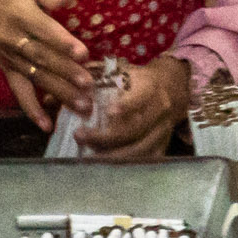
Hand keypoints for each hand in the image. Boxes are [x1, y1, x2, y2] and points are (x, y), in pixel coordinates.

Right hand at [0, 0, 93, 126]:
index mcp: (21, 14)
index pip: (44, 30)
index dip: (62, 43)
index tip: (83, 54)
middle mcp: (15, 39)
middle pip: (42, 58)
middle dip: (66, 73)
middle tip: (88, 85)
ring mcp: (12, 59)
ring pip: (36, 78)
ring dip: (59, 93)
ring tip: (82, 105)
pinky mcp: (9, 71)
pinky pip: (20, 93)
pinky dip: (32, 110)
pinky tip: (47, 126)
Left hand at [75, 54, 192, 159]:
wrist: (172, 87)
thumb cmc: (139, 79)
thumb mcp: (123, 71)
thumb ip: (98, 77)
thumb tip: (64, 87)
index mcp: (150, 88)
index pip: (140, 98)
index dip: (127, 106)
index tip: (108, 112)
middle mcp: (160, 110)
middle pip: (135, 129)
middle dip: (105, 136)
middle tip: (79, 136)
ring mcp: (163, 130)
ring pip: (140, 149)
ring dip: (112, 156)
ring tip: (88, 157)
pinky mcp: (163, 145)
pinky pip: (146, 160)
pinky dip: (127, 165)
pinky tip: (106, 167)